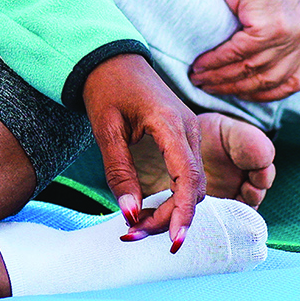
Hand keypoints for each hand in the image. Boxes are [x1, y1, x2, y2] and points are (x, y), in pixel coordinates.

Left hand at [80, 54, 207, 247]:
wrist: (112, 60)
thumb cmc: (107, 88)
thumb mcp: (106, 131)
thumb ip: (119, 173)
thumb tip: (130, 215)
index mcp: (171, 124)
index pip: (187, 177)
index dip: (183, 212)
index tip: (173, 241)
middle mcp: (189, 130)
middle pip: (193, 188)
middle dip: (168, 217)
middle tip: (132, 234)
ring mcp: (190, 134)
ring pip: (192, 186)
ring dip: (169, 210)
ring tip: (136, 226)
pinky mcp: (183, 139)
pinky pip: (186, 175)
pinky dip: (171, 197)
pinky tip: (147, 208)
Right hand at [187, 0, 299, 102]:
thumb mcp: (274, 7)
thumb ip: (274, 35)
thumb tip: (258, 69)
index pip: (295, 80)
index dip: (267, 94)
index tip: (240, 95)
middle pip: (271, 79)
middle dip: (237, 88)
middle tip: (209, 88)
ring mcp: (292, 30)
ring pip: (253, 69)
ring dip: (222, 77)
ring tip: (198, 78)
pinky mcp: (272, 25)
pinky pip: (240, 54)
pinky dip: (217, 62)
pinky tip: (201, 65)